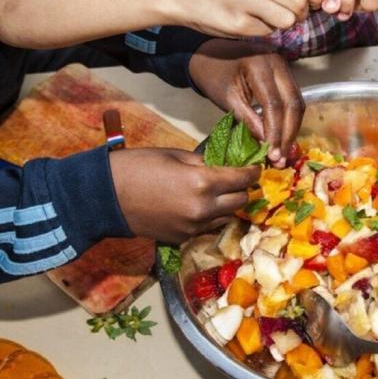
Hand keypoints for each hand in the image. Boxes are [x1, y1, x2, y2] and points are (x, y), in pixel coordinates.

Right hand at [110, 148, 259, 242]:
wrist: (104, 197)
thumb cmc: (137, 167)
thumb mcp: (175, 156)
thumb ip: (203, 163)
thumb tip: (223, 167)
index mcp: (203, 183)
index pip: (243, 179)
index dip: (253, 172)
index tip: (256, 168)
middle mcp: (204, 208)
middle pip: (241, 201)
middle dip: (242, 189)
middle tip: (237, 179)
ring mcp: (194, 227)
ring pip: (227, 217)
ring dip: (227, 205)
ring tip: (218, 193)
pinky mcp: (182, 238)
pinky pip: (207, 227)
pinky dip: (210, 216)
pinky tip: (199, 206)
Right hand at [177, 0, 322, 36]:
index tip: (314, 3)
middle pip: (299, 2)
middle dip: (301, 13)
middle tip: (292, 14)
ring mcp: (243, 0)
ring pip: (287, 20)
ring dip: (285, 23)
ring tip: (270, 17)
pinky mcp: (237, 23)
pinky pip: (268, 32)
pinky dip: (265, 30)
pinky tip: (250, 21)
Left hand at [189, 40, 304, 167]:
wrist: (210, 53)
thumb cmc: (213, 74)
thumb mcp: (227, 99)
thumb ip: (248, 120)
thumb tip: (266, 143)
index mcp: (260, 66)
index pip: (275, 104)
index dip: (275, 132)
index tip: (271, 154)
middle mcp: (278, 64)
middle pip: (293, 104)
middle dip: (288, 134)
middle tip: (280, 158)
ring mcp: (284, 67)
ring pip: (297, 103)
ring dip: (292, 129)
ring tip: (282, 152)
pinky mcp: (285, 74)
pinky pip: (293, 99)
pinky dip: (290, 120)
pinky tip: (283, 137)